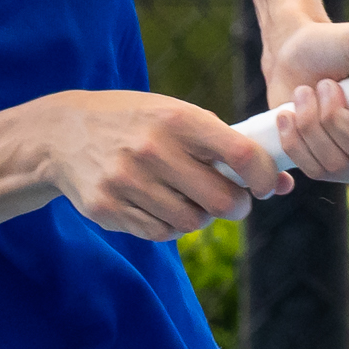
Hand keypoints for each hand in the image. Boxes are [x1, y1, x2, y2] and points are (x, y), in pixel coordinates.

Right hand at [43, 90, 293, 240]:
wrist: (62, 134)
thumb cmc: (136, 122)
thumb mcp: (176, 115)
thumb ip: (225, 146)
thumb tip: (285, 183)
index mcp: (177, 119)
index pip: (242, 155)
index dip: (265, 177)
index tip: (267, 185)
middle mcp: (153, 149)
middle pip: (222, 202)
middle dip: (238, 206)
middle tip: (235, 201)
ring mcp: (127, 181)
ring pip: (192, 223)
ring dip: (201, 217)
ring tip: (190, 198)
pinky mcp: (108, 208)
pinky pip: (160, 233)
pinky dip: (170, 225)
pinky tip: (160, 204)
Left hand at [265, 20, 348, 183]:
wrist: (295, 53)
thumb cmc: (337, 43)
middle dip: (335, 118)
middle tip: (324, 85)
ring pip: (337, 166)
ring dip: (311, 123)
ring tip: (304, 92)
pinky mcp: (328, 168)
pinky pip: (312, 171)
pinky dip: (294, 139)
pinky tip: (288, 114)